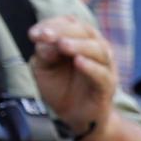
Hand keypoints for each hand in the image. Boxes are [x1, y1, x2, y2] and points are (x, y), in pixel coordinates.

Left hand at [27, 16, 116, 130]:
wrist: (75, 116)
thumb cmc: (61, 88)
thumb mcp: (43, 67)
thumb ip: (44, 54)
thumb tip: (47, 44)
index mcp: (80, 41)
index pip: (71, 24)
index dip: (52, 25)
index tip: (34, 34)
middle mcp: (96, 50)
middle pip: (86, 32)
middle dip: (64, 31)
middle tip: (46, 36)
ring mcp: (104, 68)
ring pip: (98, 50)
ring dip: (79, 45)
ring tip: (62, 45)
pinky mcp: (107, 87)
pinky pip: (102, 74)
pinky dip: (91, 67)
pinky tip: (79, 62)